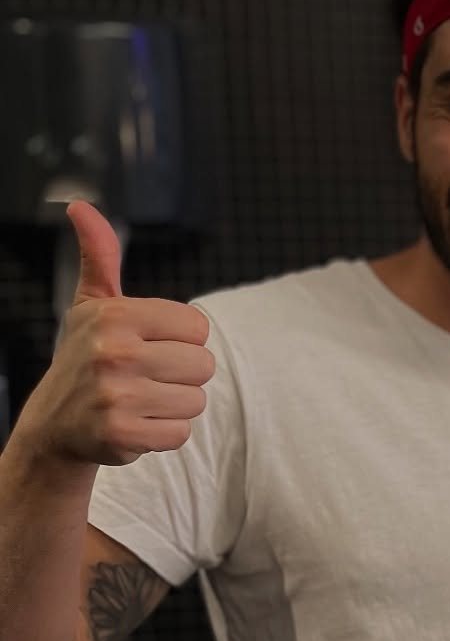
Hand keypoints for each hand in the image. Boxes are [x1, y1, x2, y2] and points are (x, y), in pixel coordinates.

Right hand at [16, 203, 213, 467]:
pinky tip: (135, 423)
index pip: (198, 327)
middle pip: (203, 365)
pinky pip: (179, 434)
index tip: (149, 345)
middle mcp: (114, 352)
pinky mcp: (121, 434)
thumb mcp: (91, 305)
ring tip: (140, 400)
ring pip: (195, 401)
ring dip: (174, 405)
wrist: (54, 424)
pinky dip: (163, 434)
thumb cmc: (86, 357)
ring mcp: (117, 396)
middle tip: (145, 377)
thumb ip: (100, 257)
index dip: (181, 340)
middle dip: (181, 375)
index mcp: (116, 315)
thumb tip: (80, 206)